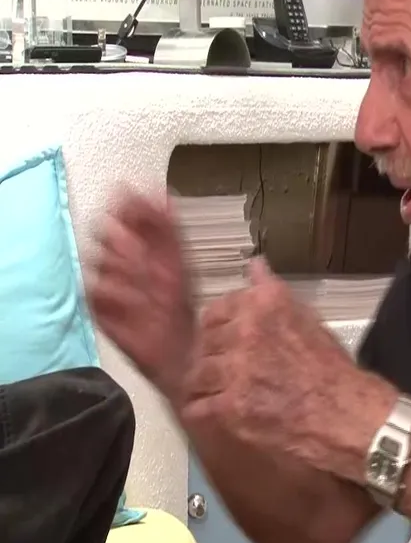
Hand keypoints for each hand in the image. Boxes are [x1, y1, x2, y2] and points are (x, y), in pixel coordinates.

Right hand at [88, 190, 196, 402]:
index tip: (137, 203)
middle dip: (126, 239)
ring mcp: (107, 282)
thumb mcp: (182, 264)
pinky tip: (140, 302)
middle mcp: (120, 260)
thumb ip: (170, 230)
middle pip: (104, 231)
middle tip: (146, 253)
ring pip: (100, 258)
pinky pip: (97, 289)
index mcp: (141, 245)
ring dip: (128, 267)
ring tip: (151, 282)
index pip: (125, 212)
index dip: (130, 205)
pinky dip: (120, 293)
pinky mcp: (97, 307)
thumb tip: (164, 194)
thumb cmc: (182, 306)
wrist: (179, 348)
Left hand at [180, 259, 390, 542]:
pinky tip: (222, 412)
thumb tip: (256, 265)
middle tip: (231, 370)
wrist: (347, 416)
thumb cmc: (333, 370)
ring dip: (208, 384)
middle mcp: (245, 331)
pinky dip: (207, 410)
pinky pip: (197, 405)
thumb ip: (273, 293)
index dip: (221, 326)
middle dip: (214, 355)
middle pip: (204, 341)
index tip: (229, 338)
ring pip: (197, 373)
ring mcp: (234, 370)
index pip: (218, 309)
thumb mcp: (309, 319)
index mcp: (265, 304)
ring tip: (226, 392)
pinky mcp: (228, 407)